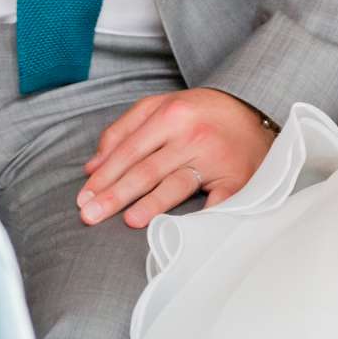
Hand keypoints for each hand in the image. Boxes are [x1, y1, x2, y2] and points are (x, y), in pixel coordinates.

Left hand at [76, 86, 276, 227]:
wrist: (255, 114)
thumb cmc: (201, 113)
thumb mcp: (162, 107)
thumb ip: (124, 130)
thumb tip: (91, 167)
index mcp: (172, 114)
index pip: (129, 150)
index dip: (104, 176)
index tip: (83, 198)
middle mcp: (193, 135)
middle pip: (147, 169)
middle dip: (115, 195)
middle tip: (89, 216)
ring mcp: (216, 159)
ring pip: (177, 184)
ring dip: (152, 204)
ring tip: (128, 220)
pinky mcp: (237, 180)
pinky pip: (217, 202)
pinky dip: (202, 217)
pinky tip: (182, 231)